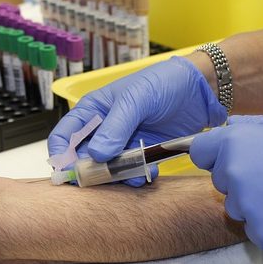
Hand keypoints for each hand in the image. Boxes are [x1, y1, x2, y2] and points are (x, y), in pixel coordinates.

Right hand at [48, 56, 226, 185]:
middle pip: (85, 159)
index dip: (61, 156)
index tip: (69, 173)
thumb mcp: (136, 99)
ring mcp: (124, 143)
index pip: (64, 136)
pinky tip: (149, 172)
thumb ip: (116, 127)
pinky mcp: (144, 153)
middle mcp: (104, 130)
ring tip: (134, 175)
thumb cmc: (163, 83)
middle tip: (105, 180)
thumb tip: (96, 155)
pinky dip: (138, 176)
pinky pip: (133, 172)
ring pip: (109, 170)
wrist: (200, 89)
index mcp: (94, 111)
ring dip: (118, 177)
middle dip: (93, 173)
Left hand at [189, 114, 262, 248]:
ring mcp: (246, 207)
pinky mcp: (262, 233)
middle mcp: (233, 175)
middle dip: (238, 179)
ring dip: (253, 203)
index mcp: (234, 144)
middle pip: (220, 182)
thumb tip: (223, 132)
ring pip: (235, 207)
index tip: (229, 159)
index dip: (214, 156)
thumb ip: (245, 129)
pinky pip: (254, 229)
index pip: (200, 153)